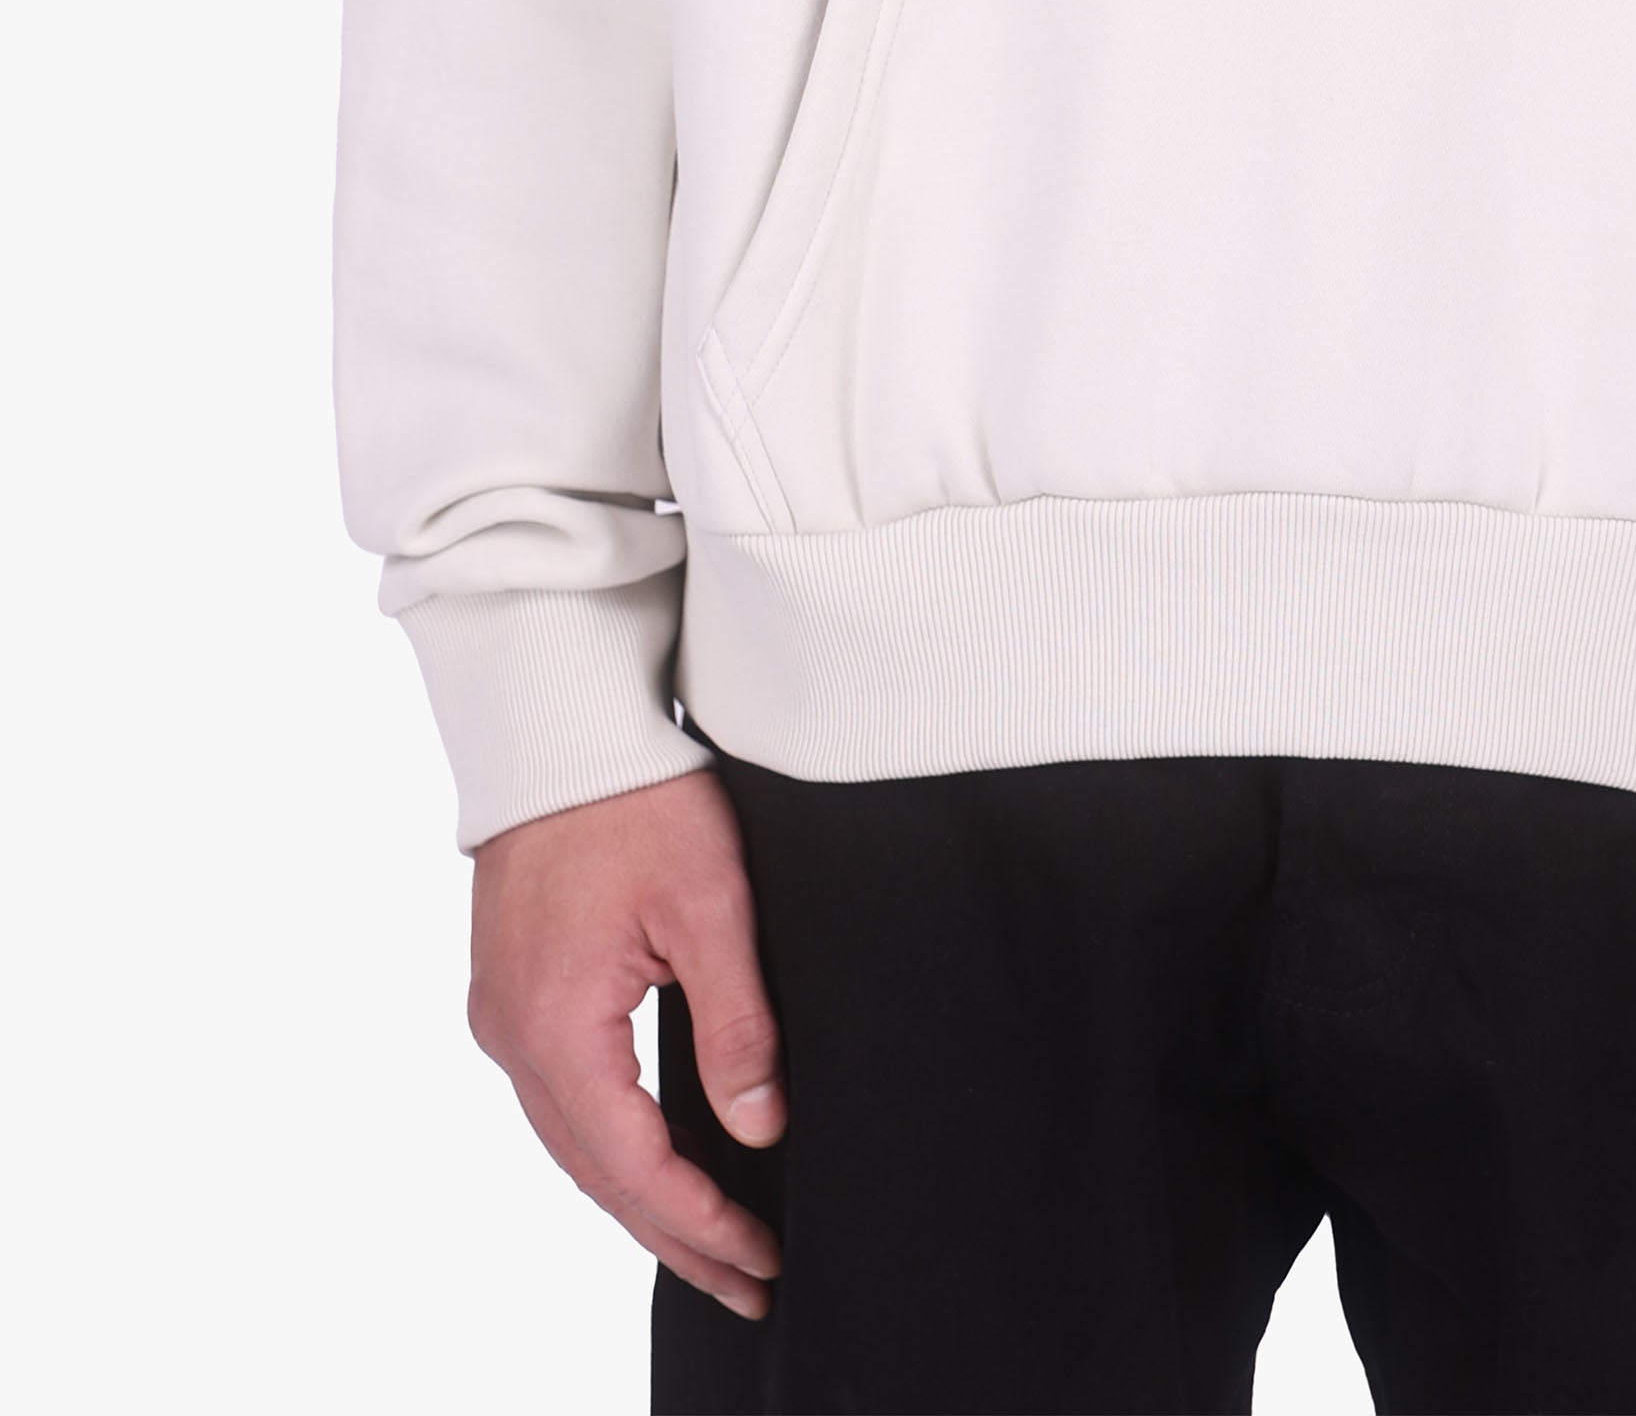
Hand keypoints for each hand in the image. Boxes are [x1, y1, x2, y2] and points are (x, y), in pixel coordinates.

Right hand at [468, 768, 784, 1319]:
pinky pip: (560, 1100)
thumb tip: (759, 1125)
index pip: (632, 1163)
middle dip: (675, 1234)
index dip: (700, 1221)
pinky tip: (653, 1166)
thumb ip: (736, 1021)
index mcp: (555, 1024)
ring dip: (642, 1197)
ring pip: (574, 1142)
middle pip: (596, 1172)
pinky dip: (610, 1146)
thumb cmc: (637, 795)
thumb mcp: (710, 902)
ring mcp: (503, 1014)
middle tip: (750, 1284)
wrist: (561, 721)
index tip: (761, 1259)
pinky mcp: (512, 989)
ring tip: (714, 1246)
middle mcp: (513, 1034)